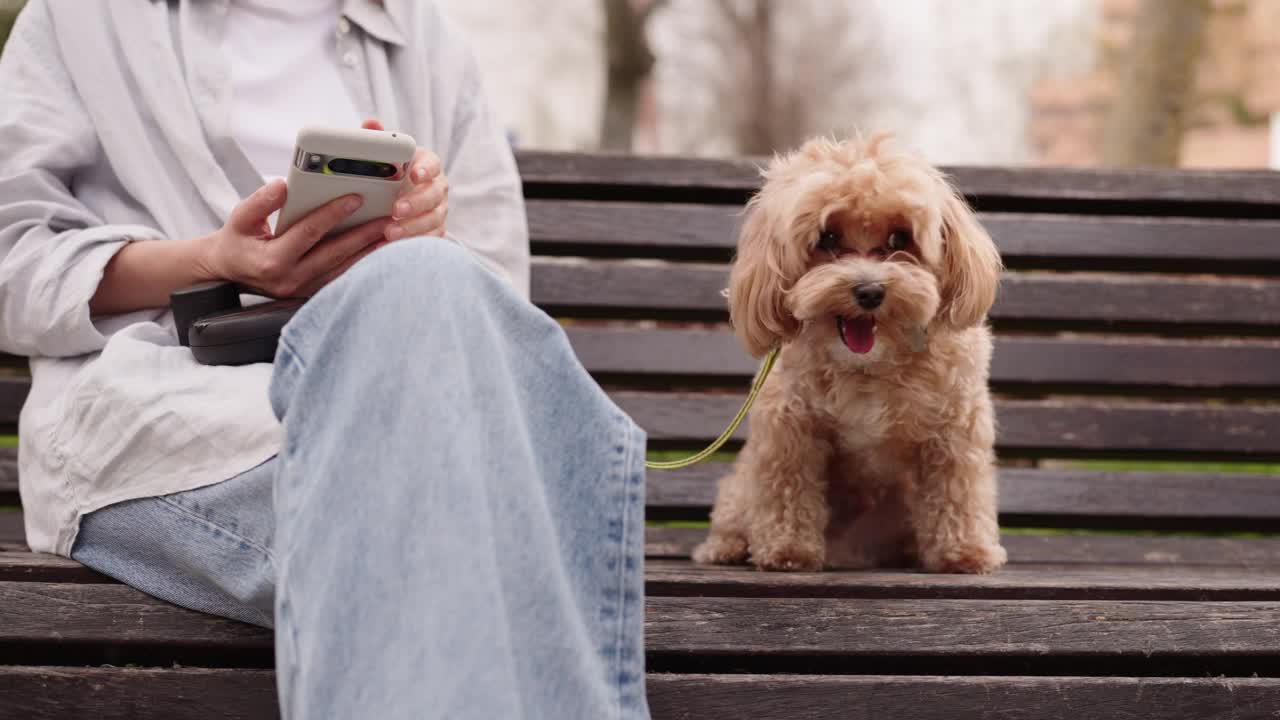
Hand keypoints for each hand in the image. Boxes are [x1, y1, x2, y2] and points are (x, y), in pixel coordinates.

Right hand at [198, 179, 391, 297]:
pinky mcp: (313, 294)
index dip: (333, 214)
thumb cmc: (237, 241)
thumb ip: (260, 202)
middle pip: (336, 254)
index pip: (309, 232)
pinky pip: (343, 277)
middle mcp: (292, 279)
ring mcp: (304, 291)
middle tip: (388, 217)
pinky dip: (362, 263)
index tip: (356, 197)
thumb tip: (283, 186)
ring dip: (370, 252)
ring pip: (344, 269)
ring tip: (393, 233)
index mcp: (273, 261)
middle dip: (364, 235)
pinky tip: (379, 250)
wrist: (229, 274)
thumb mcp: (239, 218)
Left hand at [362, 119, 447, 240]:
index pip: (433, 164)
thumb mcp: (382, 157)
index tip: (414, 174)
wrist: (392, 202)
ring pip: (433, 220)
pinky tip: (392, 247)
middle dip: (416, 203)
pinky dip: (413, 243)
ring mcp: (438, 211)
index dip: (425, 169)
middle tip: (395, 209)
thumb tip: (371, 123)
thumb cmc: (388, 175)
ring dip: (412, 227)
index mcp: (426, 165)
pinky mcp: (434, 232)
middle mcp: (437, 188)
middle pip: (434, 195)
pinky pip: (429, 239)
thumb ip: (378, 140)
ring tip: (389, 233)